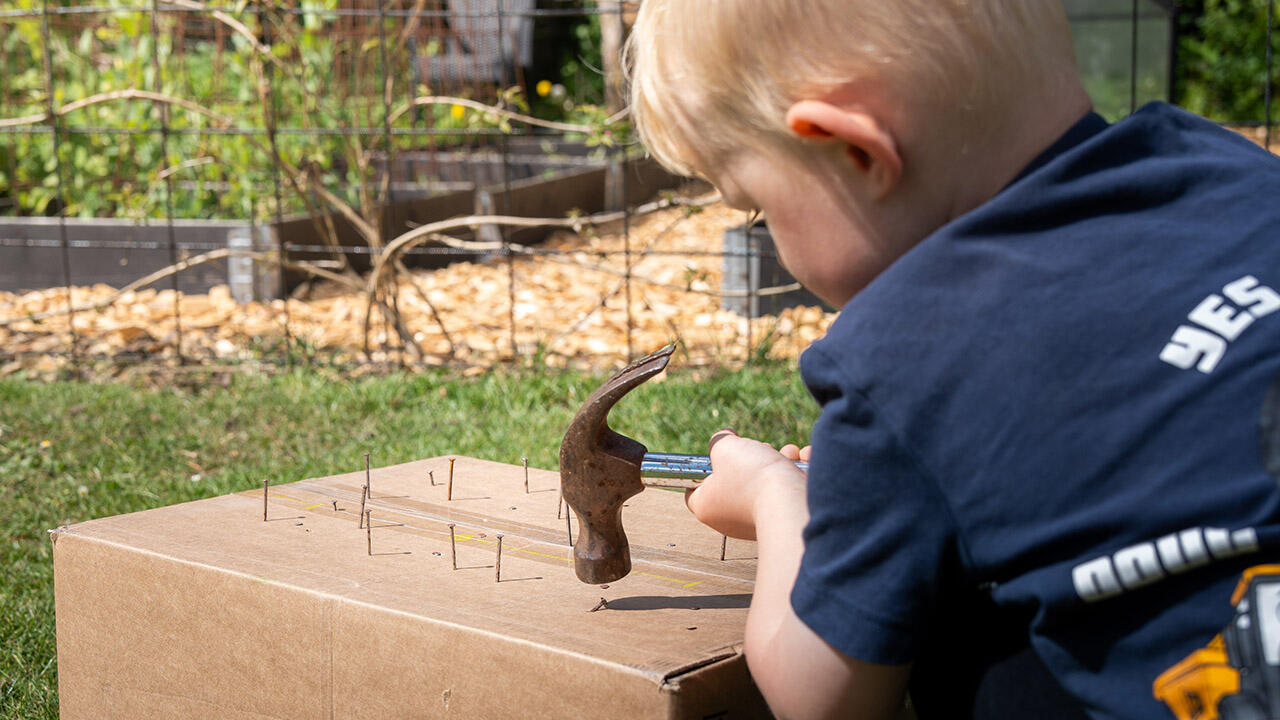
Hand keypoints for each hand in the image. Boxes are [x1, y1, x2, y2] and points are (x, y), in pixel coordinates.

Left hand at [685, 428, 807, 540]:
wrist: (790, 502)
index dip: (704, 467)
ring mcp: (757, 520)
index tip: (718, 454)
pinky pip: (785, 491)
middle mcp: (729, 519)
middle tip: (758, 451)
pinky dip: (795, 473)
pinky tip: (803, 461)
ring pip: (764, 482)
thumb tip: (725, 437)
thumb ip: (720, 440)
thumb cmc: (752, 477)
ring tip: (786, 455)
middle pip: (735, 479)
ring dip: (779, 460)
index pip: (694, 488)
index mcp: (707, 507)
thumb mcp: (725, 447)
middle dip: (751, 458)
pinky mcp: (782, 518)